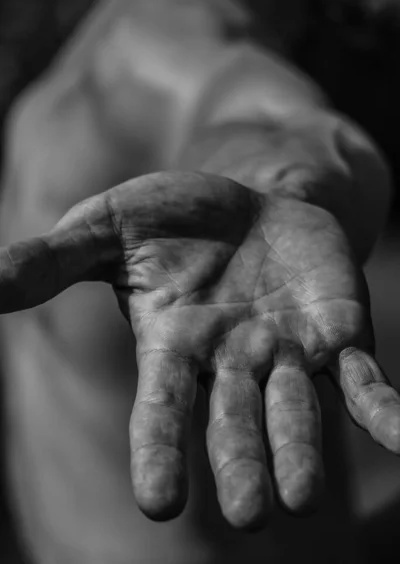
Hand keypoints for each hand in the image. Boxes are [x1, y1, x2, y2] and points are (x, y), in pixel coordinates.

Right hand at [1, 171, 398, 529]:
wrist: (249, 200)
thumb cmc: (174, 219)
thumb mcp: (107, 227)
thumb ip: (51, 261)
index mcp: (174, 346)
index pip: (162, 409)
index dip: (160, 450)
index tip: (159, 501)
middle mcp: (232, 362)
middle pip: (235, 422)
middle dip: (242, 464)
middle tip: (252, 513)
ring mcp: (289, 354)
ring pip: (297, 415)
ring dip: (301, 453)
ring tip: (302, 499)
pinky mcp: (337, 337)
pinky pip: (364, 384)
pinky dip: (386, 413)